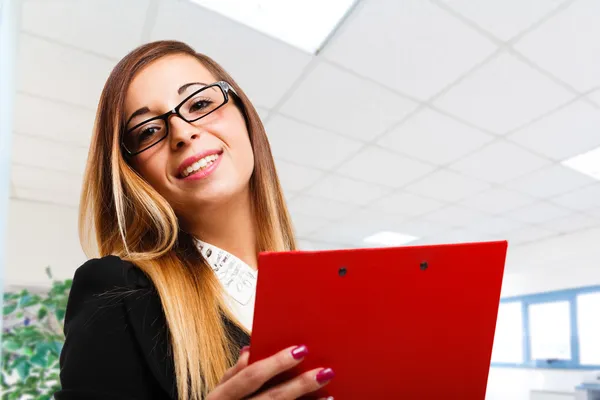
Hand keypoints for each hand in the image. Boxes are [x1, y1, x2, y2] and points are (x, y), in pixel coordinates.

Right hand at [206, 345, 333, 399]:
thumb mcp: (217, 393)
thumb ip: (233, 374)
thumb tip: (250, 350)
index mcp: (221, 397)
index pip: (251, 376)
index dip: (276, 363)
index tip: (300, 350)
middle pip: (272, 397)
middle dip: (299, 385)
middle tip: (323, 372)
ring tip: (327, 394)